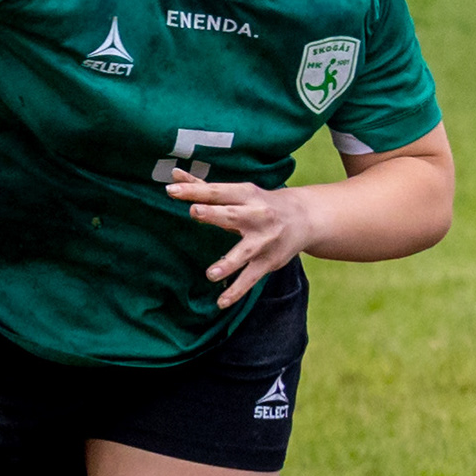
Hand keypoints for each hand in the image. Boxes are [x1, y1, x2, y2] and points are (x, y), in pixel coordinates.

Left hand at [167, 176, 323, 306]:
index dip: (194, 190)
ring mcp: (264, 240)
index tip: (171, 189)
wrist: (304, 218)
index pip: (217, 191)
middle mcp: (257, 216)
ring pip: (245, 252)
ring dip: (228, 262)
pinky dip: (237, 290)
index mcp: (245, 195)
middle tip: (195, 212)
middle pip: (233, 215)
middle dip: (215, 214)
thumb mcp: (236, 192)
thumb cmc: (258, 203)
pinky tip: (221, 302)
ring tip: (211, 274)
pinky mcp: (268, 261)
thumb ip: (203, 187)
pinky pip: (251, 278)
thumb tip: (174, 174)